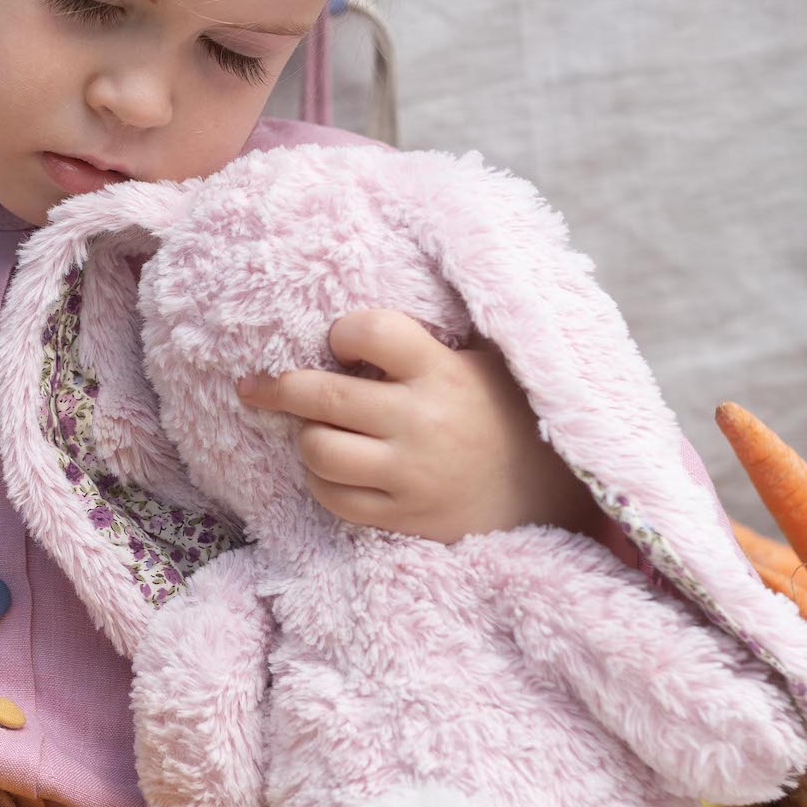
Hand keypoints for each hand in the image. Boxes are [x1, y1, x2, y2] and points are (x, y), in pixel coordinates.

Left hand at [236, 308, 605, 544]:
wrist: (548, 496)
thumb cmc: (504, 414)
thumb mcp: (482, 360)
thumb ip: (430, 336)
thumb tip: (371, 288)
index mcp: (442, 370)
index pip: (370, 331)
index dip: (342, 332)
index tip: (339, 342)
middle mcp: (422, 420)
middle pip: (323, 397)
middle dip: (279, 386)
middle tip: (258, 384)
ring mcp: (411, 473)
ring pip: (318, 450)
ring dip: (308, 438)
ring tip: (319, 431)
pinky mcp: (403, 517)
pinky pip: (333, 498)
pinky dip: (322, 481)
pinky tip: (336, 469)